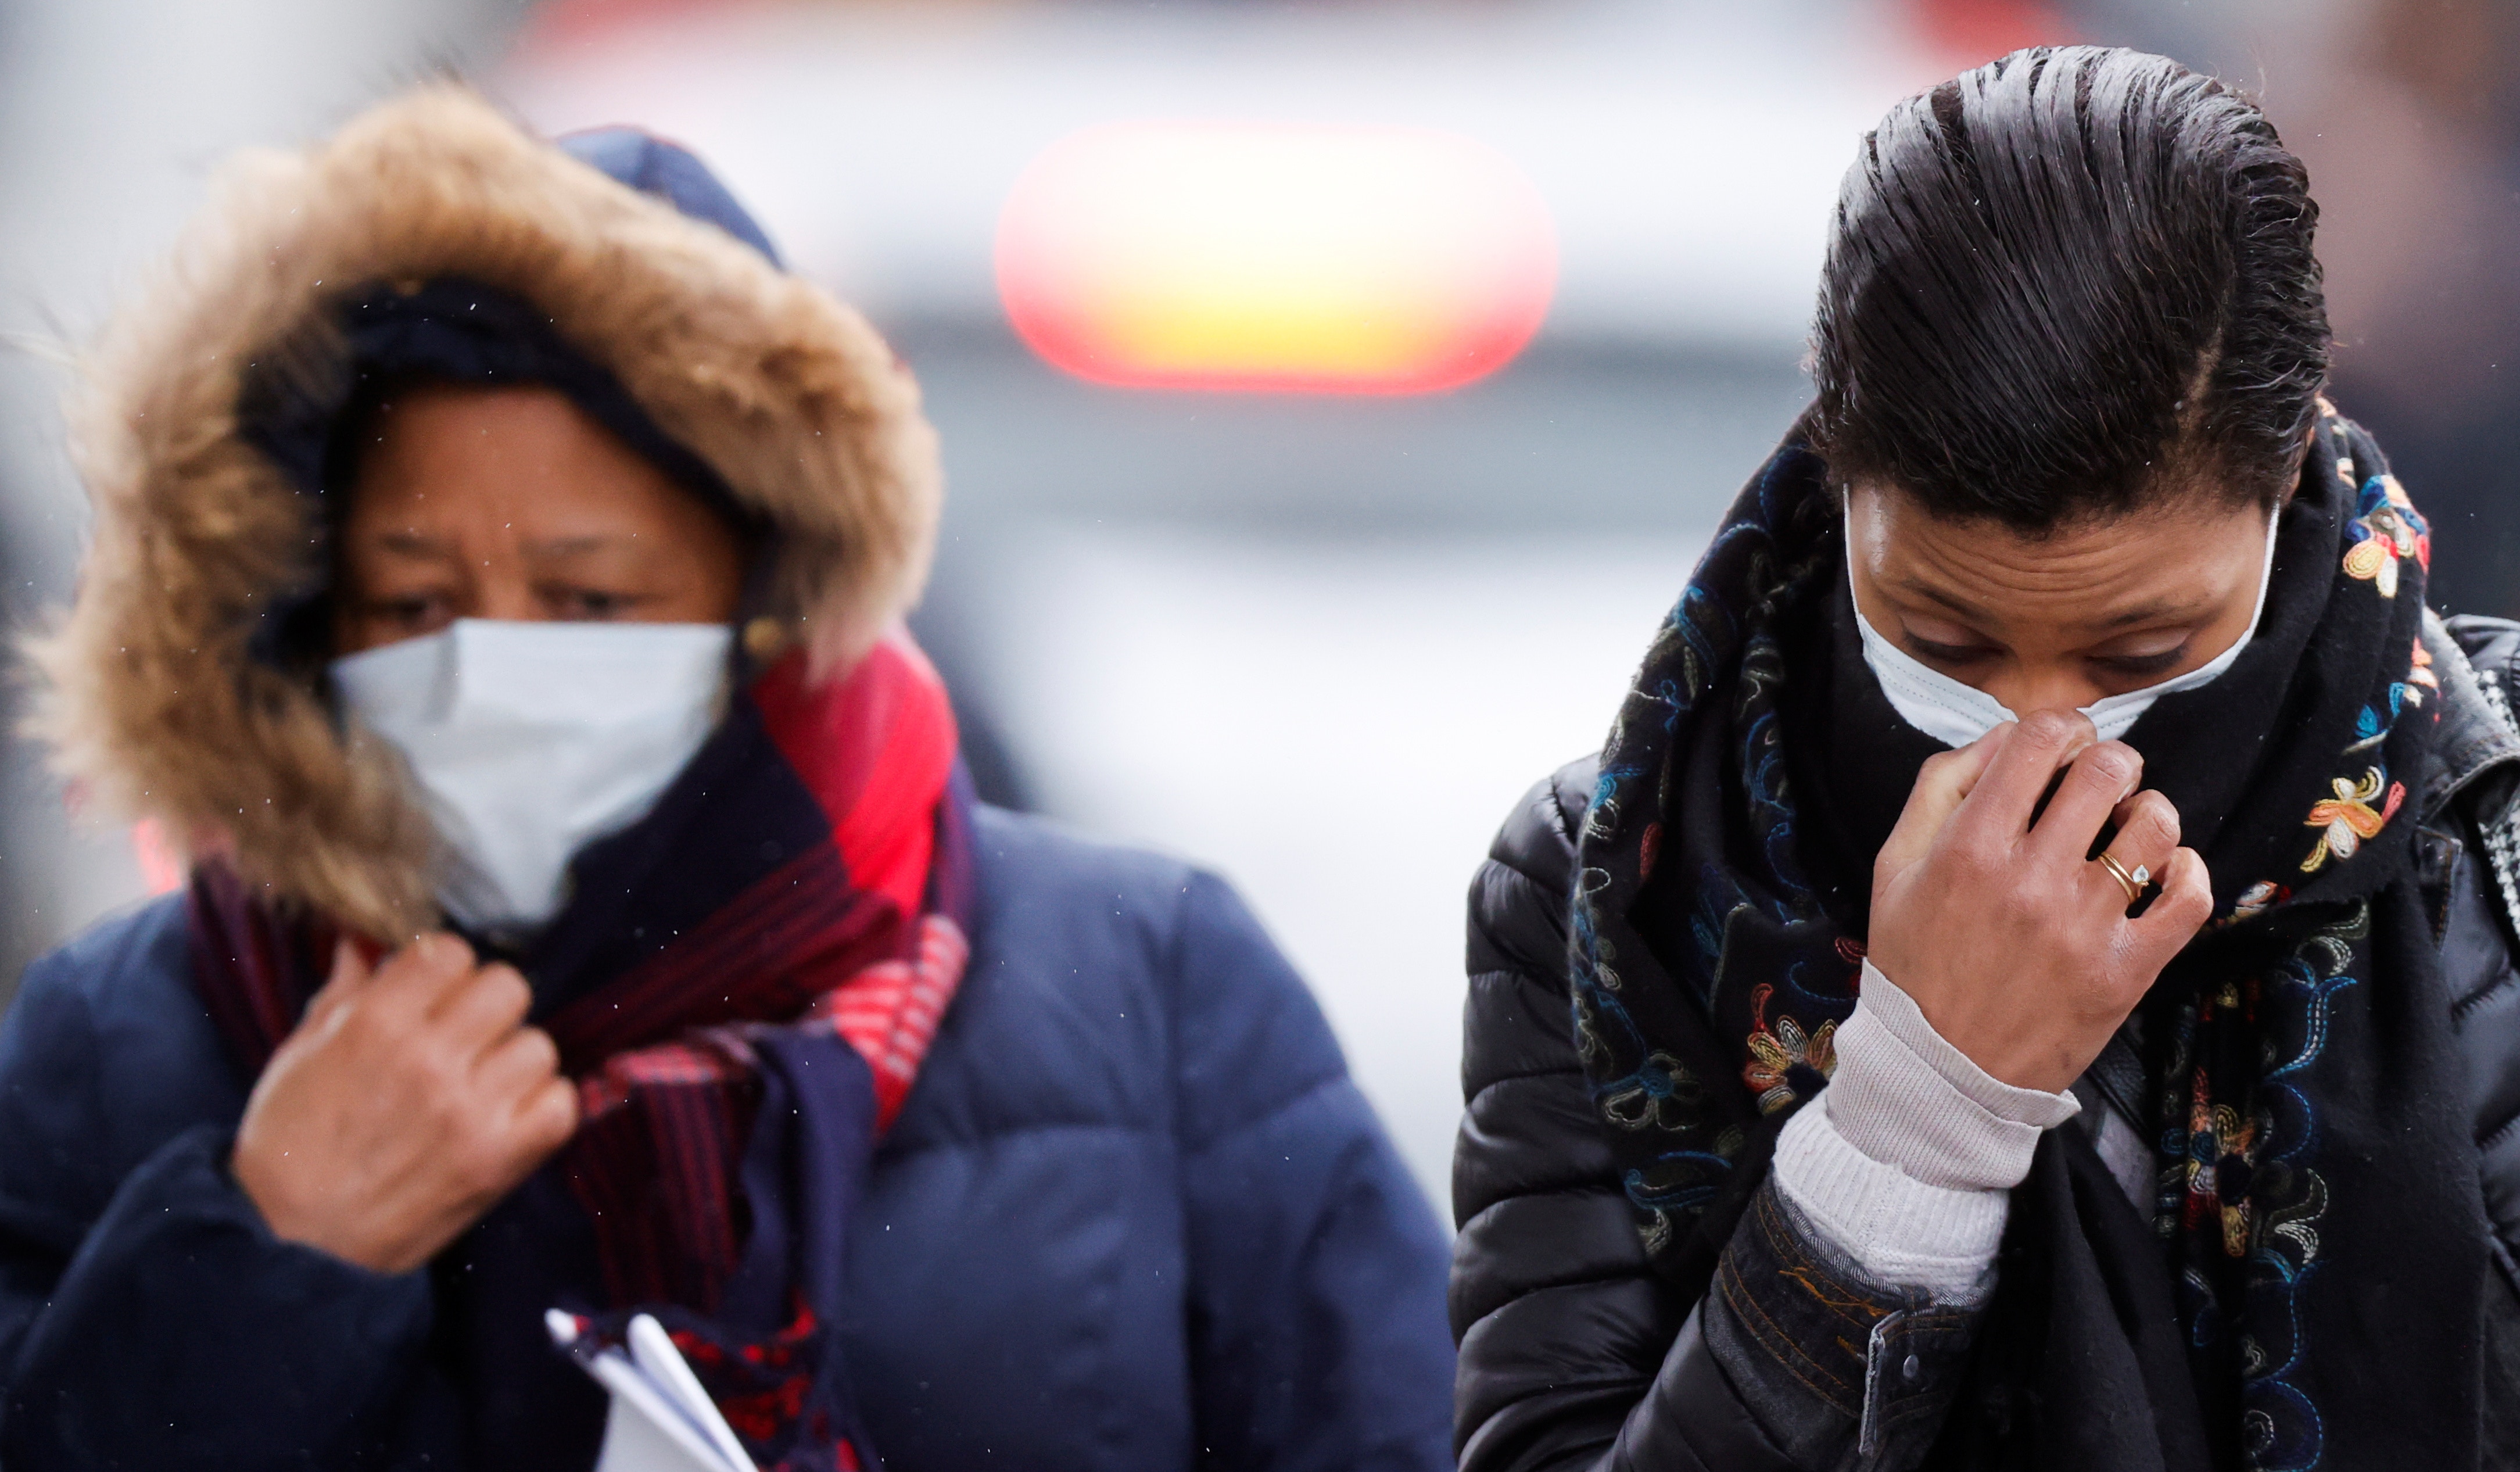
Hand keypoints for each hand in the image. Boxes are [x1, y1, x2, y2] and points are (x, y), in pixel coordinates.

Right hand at [231, 933, 577, 1273]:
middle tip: (463, 1038)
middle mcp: (431, 1059)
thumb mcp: (299, 1056)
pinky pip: (561, 1104)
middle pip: (508, 987)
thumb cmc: (288, 1147)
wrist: (294, 1244)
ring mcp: (471, 1110)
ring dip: (514, 1060)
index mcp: (377, 1023)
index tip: (434, 994)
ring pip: (539, 1044)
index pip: (451, 952)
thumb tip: (364, 942)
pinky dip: (542, 1108)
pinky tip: (505, 1117)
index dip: (445, 970)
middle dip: (485, 1007)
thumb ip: (343, 994)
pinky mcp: (499, 1159)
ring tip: (480, 1085)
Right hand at [1867, 711, 2212, 1092]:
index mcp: (1969, 849)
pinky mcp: (2125, 972)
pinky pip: (2189, 900)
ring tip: (2130, 828)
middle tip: (2102, 780)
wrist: (1940, 1070)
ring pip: (2155, 827)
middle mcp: (2030, 881)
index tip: (2064, 743)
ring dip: (2148, 812)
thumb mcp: (1894, 868)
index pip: (2038, 741)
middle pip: (2106, 770)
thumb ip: (1940, 790)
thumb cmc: (1915, 963)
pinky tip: (2167, 870)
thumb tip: (2004, 738)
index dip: (2060, 727)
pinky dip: (2188, 871)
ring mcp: (2083, 928)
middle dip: (2110, 760)